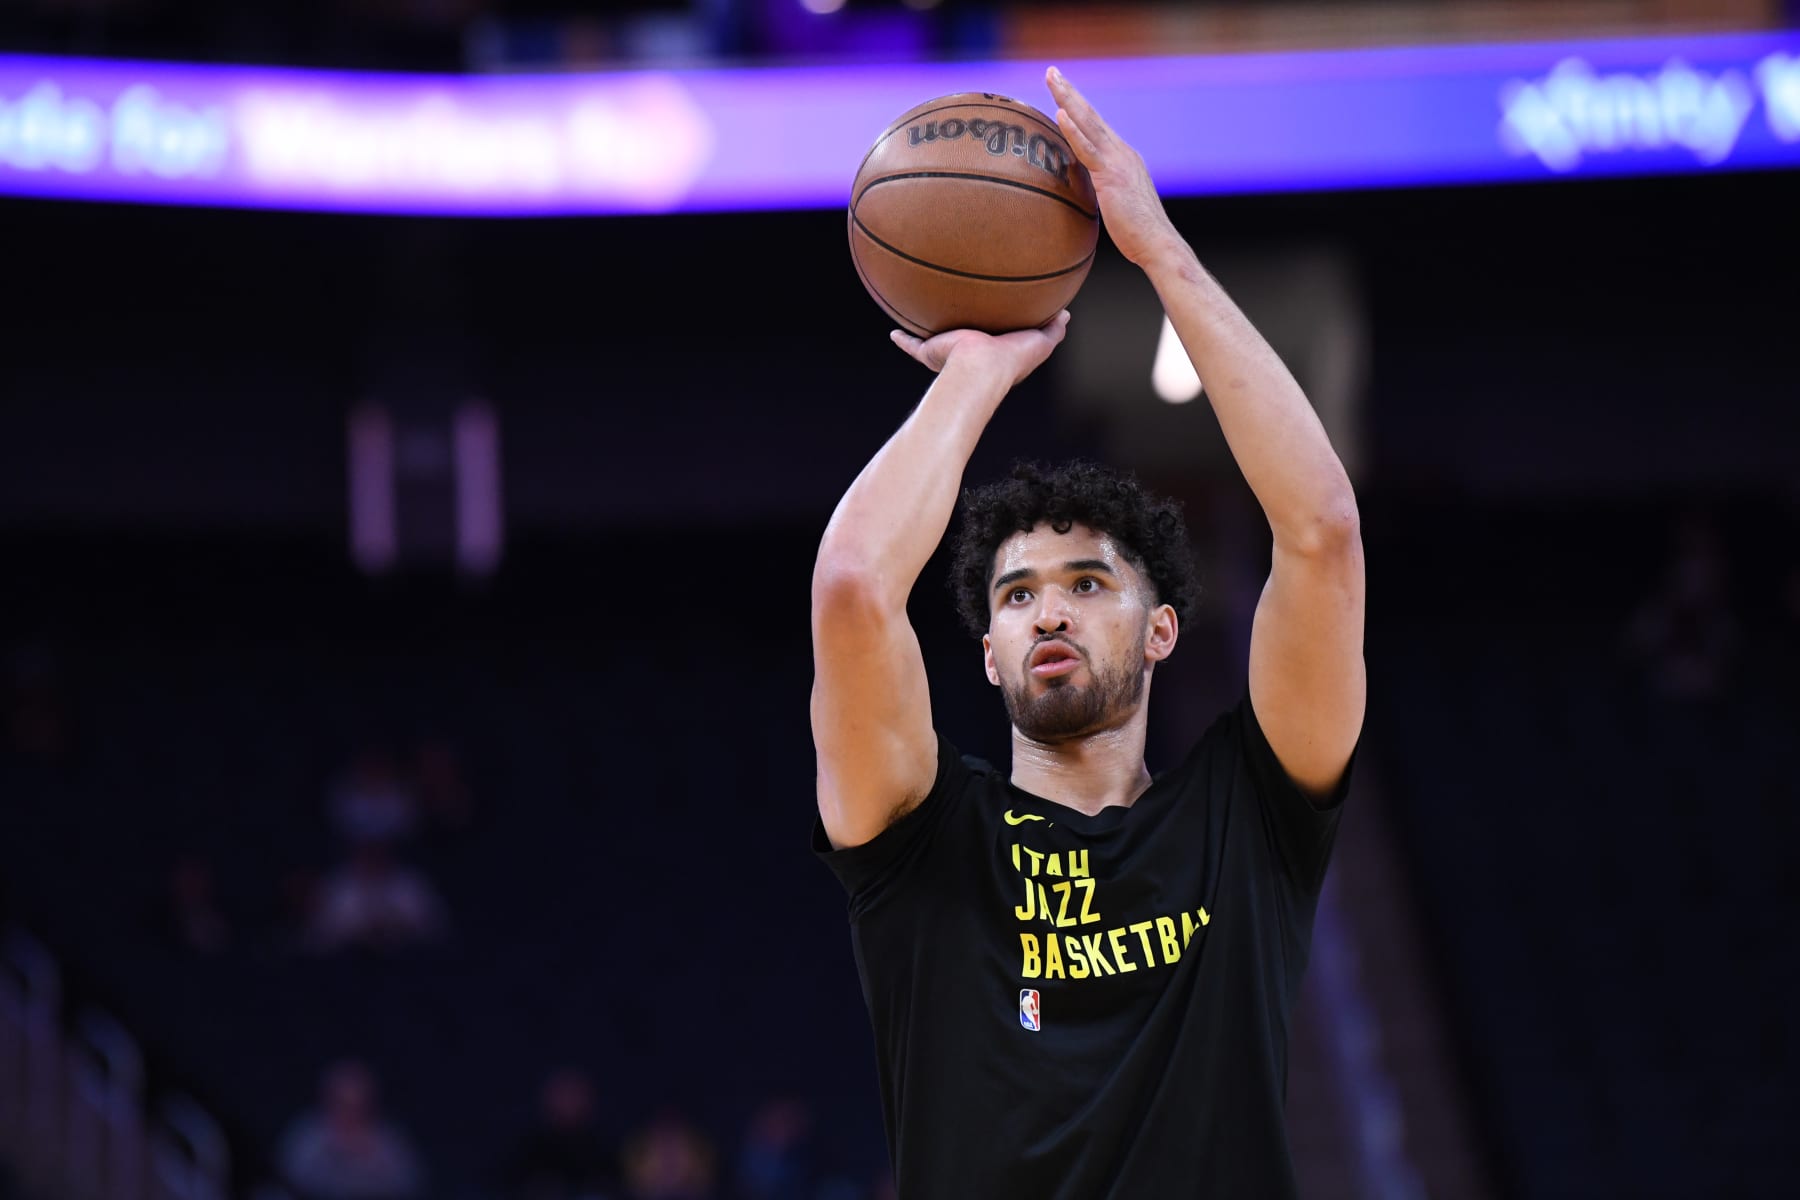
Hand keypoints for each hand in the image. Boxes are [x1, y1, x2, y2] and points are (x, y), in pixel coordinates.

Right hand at [889, 310, 1070, 384]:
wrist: (980, 368)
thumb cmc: (1010, 360)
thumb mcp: (1040, 342)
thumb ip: (1052, 329)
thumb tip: (1065, 313)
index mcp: (992, 351)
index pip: (992, 339)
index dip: (994, 330)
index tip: (994, 318)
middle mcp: (968, 354)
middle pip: (962, 339)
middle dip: (961, 329)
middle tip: (958, 314)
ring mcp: (947, 353)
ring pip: (935, 341)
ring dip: (930, 333)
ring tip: (924, 316)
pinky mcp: (930, 352)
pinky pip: (911, 345)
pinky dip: (902, 340)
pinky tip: (893, 332)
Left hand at [1046, 66, 1179, 268]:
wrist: (1157, 244)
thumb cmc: (1137, 234)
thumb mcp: (1116, 206)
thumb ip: (1100, 190)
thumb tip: (1082, 192)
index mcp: (1122, 158)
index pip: (1095, 126)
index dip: (1078, 106)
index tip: (1061, 90)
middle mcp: (1121, 152)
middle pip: (1090, 115)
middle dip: (1070, 92)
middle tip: (1052, 71)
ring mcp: (1117, 162)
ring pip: (1088, 123)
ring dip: (1068, 99)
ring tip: (1052, 79)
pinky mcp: (1111, 176)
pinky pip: (1088, 149)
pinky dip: (1073, 130)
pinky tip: (1060, 113)